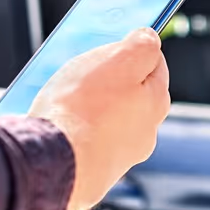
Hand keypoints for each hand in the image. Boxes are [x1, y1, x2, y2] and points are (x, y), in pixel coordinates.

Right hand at [29, 28, 170, 209]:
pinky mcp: (93, 171)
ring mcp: (119, 156)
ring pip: (106, 119)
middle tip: (83, 71)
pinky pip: (85, 140)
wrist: (53, 165)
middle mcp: (144, 133)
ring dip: (89, 106)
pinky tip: (56, 125)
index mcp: (156, 103)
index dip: (133, 50)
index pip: (155, 65)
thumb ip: (141, 45)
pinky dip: (75, 130)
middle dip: (109, 80)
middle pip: (130, 93)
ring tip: (62, 98)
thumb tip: (150, 37)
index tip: (115, 45)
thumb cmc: (84, 110)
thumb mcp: (118, 60)